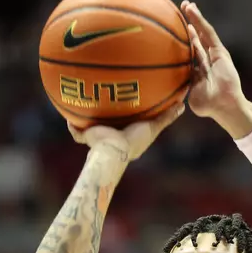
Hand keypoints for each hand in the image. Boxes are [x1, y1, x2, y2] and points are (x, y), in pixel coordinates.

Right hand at [68, 103, 184, 161]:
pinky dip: (72, 125)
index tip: (128, 107)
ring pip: (89, 129)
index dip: (126, 118)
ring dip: (85, 121)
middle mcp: (110, 138)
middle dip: (104, 118)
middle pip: (106, 125)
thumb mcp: (153, 127)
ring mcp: (97, 138)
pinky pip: (76, 130)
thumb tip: (182, 105)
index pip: (125, 125)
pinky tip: (69, 114)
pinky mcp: (86, 136)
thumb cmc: (133, 141)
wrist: (113, 150)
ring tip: (81, 104)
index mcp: (124, 137)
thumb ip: (166, 117)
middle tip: (104, 102)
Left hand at [181, 1, 251, 136]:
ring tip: (186, 4)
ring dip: (194, 18)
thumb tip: (163, 83)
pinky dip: (201, 21)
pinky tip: (193, 11)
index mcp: (198, 69)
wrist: (223, 105)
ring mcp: (214, 54)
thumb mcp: (189, 92)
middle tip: (178, 10)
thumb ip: (180, 84)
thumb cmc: (207, 104)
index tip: (170, 32)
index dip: (181, 40)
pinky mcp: (220, 51)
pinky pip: (209, 33)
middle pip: (196, 38)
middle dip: (188, 24)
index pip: (188, 51)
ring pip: (203, 32)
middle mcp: (206, 59)